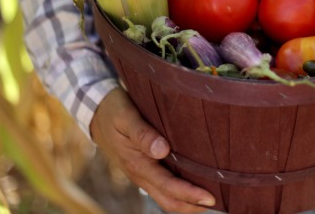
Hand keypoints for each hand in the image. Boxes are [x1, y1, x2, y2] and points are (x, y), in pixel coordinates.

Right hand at [90, 88, 215, 212]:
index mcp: (137, 164)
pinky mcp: (143, 169)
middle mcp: (140, 174)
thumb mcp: (126, 117)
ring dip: (187, 202)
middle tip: (219, 203)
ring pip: (166, 197)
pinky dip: (179, 191)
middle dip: (193, 206)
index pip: (168, 186)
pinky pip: (162, 186)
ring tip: (211, 199)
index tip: (211, 197)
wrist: (95, 111)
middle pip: (169, 200)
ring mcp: (141, 173)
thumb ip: (143, 134)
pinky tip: (194, 184)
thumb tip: (162, 150)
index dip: (190, 194)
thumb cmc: (114, 110)